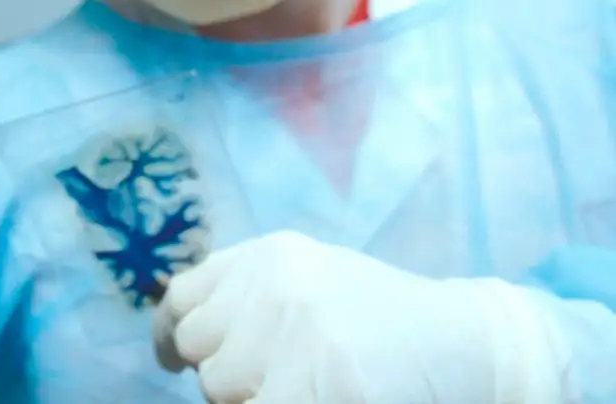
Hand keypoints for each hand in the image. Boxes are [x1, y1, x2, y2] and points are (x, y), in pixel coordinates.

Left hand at [153, 231, 569, 403]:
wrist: (471, 344)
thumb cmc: (383, 321)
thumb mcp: (309, 282)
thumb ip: (247, 296)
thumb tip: (175, 333)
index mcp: (270, 254)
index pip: (183, 295)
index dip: (174, 334)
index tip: (173, 357)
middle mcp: (275, 284)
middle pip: (200, 352)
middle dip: (227, 376)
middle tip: (279, 379)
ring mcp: (298, 335)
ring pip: (219, 392)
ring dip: (251, 400)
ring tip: (307, 387)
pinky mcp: (322, 388)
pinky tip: (315, 396)